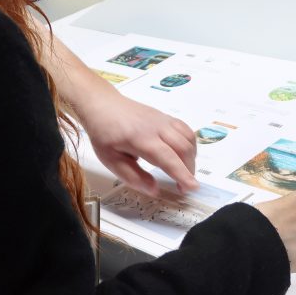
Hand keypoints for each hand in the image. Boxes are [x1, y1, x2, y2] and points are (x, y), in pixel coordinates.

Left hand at [75, 89, 198, 196]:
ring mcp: (163, 120)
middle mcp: (157, 128)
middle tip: (183, 186)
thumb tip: (154, 189)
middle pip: (183, 149)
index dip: (182, 174)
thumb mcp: (111, 160)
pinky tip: (184, 154)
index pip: (168, 158)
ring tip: (185, 171)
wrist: (103, 105)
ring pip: (188, 138)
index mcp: (141, 140)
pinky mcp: (165, 117)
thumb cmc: (104, 132)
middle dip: (189, 170)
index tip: (191, 187)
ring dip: (191, 158)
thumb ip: (133, 176)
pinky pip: (185, 129)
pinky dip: (190, 144)